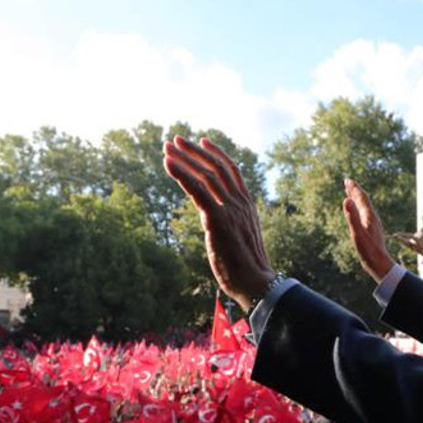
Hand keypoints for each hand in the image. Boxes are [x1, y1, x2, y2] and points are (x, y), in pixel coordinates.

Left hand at [163, 136, 274, 310]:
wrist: (255, 282)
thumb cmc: (247, 266)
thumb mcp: (241, 236)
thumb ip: (231, 220)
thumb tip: (217, 217)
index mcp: (247, 204)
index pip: (232, 169)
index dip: (216, 153)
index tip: (202, 142)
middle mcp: (239, 202)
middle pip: (215, 167)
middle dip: (194, 151)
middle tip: (175, 140)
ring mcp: (230, 209)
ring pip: (204, 174)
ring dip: (184, 158)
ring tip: (167, 148)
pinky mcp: (217, 219)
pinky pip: (197, 190)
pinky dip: (181, 174)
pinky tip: (169, 164)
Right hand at [342, 179, 394, 281]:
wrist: (379, 264)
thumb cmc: (368, 250)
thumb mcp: (357, 233)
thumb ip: (352, 217)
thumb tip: (346, 200)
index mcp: (369, 216)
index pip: (361, 198)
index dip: (354, 188)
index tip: (347, 180)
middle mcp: (372, 218)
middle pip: (363, 200)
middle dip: (355, 191)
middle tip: (347, 182)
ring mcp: (372, 224)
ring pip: (364, 207)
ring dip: (356, 199)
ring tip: (350, 194)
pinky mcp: (371, 230)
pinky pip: (364, 215)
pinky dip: (358, 209)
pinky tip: (357, 213)